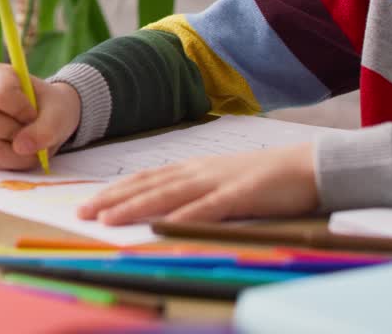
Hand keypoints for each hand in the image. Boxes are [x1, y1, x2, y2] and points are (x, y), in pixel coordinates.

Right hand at [0, 63, 81, 169]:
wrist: (50, 118)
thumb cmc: (52, 107)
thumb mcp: (58, 114)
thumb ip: (45, 128)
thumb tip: (20, 147)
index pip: (0, 94)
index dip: (20, 110)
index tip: (34, 114)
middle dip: (14, 133)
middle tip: (32, 131)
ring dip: (17, 153)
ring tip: (31, 144)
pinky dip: (12, 162)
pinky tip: (23, 152)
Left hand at [78, 143, 318, 224]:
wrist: (308, 165)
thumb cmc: (265, 178)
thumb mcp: (221, 182)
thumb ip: (194, 191)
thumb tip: (163, 207)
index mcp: (193, 169)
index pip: (145, 179)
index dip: (114, 191)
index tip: (88, 204)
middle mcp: (199, 171)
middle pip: (148, 185)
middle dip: (112, 199)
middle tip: (82, 213)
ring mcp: (219, 181)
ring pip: (169, 195)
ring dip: (136, 207)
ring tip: (108, 219)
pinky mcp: (242, 194)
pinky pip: (209, 207)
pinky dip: (185, 216)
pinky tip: (165, 224)